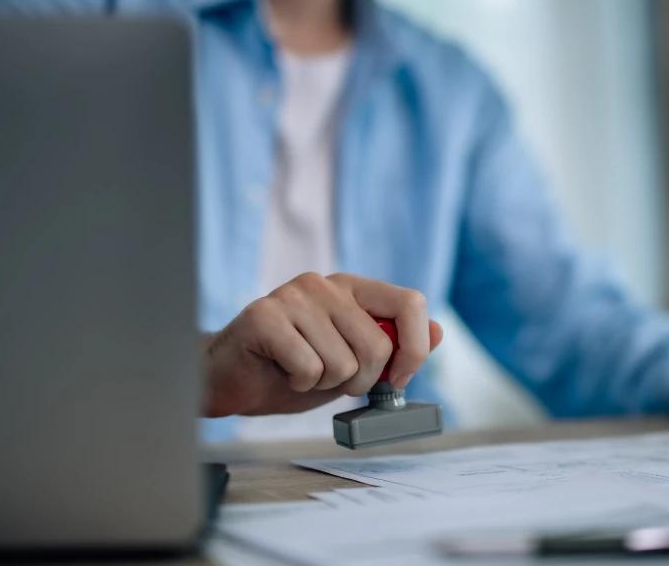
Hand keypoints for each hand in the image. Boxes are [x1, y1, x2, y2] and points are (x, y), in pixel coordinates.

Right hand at [202, 272, 443, 416]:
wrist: (231, 379)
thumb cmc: (292, 369)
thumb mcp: (353, 362)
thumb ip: (394, 347)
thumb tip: (438, 332)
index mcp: (352, 288)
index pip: (409, 302)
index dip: (414, 348)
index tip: (397, 379)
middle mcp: (325, 284)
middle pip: (378, 345)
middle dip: (360, 381)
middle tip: (329, 379)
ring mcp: (293, 296)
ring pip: (343, 363)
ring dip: (325, 384)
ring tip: (300, 371)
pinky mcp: (263, 316)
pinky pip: (309, 368)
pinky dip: (299, 384)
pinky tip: (281, 370)